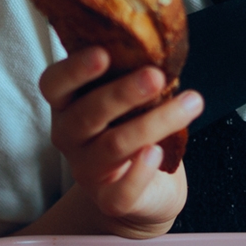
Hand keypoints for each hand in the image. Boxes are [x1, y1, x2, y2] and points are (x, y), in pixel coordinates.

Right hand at [38, 48, 202, 238]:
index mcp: (68, 105)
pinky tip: (157, 152)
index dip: (75, 69)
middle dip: (123, 93)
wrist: (141, 192)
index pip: (54, 84)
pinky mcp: (109, 200)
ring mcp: (86, 170)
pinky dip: (140, 172)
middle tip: (156, 76)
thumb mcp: (126, 101)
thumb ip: (131, 76)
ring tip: (190, 103)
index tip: (103, 53)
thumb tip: (159, 45)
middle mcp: (70, 136)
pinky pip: (121, 191)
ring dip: (154, 122)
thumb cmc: (131, 130)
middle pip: (87, 113)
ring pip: (114, 146)